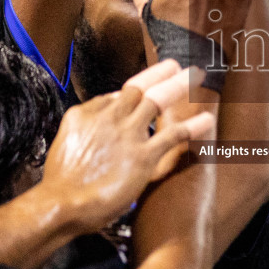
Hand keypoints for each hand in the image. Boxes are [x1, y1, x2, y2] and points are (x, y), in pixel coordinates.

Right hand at [40, 59, 214, 230]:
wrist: (61, 203)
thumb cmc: (60, 183)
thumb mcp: (64, 144)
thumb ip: (84, 131)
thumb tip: (99, 128)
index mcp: (85, 114)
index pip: (113, 96)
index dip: (131, 92)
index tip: (141, 92)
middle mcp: (108, 118)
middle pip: (137, 88)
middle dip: (158, 74)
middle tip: (173, 65)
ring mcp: (127, 134)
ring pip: (157, 100)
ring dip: (178, 85)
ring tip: (194, 75)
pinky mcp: (143, 156)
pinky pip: (174, 135)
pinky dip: (193, 125)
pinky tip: (208, 119)